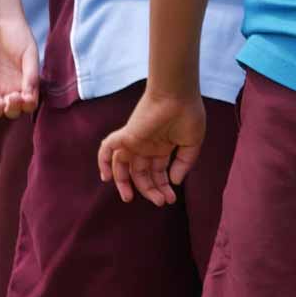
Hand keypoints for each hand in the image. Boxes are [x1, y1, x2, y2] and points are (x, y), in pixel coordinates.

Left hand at [0, 9, 39, 117]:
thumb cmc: (19, 35)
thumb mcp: (30, 54)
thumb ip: (31, 75)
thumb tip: (30, 96)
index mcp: (25, 83)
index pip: (28, 104)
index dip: (28, 106)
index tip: (27, 97)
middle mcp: (10, 87)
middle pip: (12, 111)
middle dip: (14, 109)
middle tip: (14, 96)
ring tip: (0, 102)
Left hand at [98, 86, 206, 205]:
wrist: (178, 94)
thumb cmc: (188, 114)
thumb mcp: (192, 144)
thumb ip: (184, 163)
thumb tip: (174, 182)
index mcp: (162, 148)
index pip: (157, 173)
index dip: (163, 187)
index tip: (171, 198)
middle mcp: (146, 146)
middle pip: (141, 174)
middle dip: (150, 190)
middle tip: (160, 202)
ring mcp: (135, 141)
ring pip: (123, 166)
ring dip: (125, 183)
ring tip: (128, 198)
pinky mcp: (127, 135)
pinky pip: (108, 148)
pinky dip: (103, 161)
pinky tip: (105, 177)